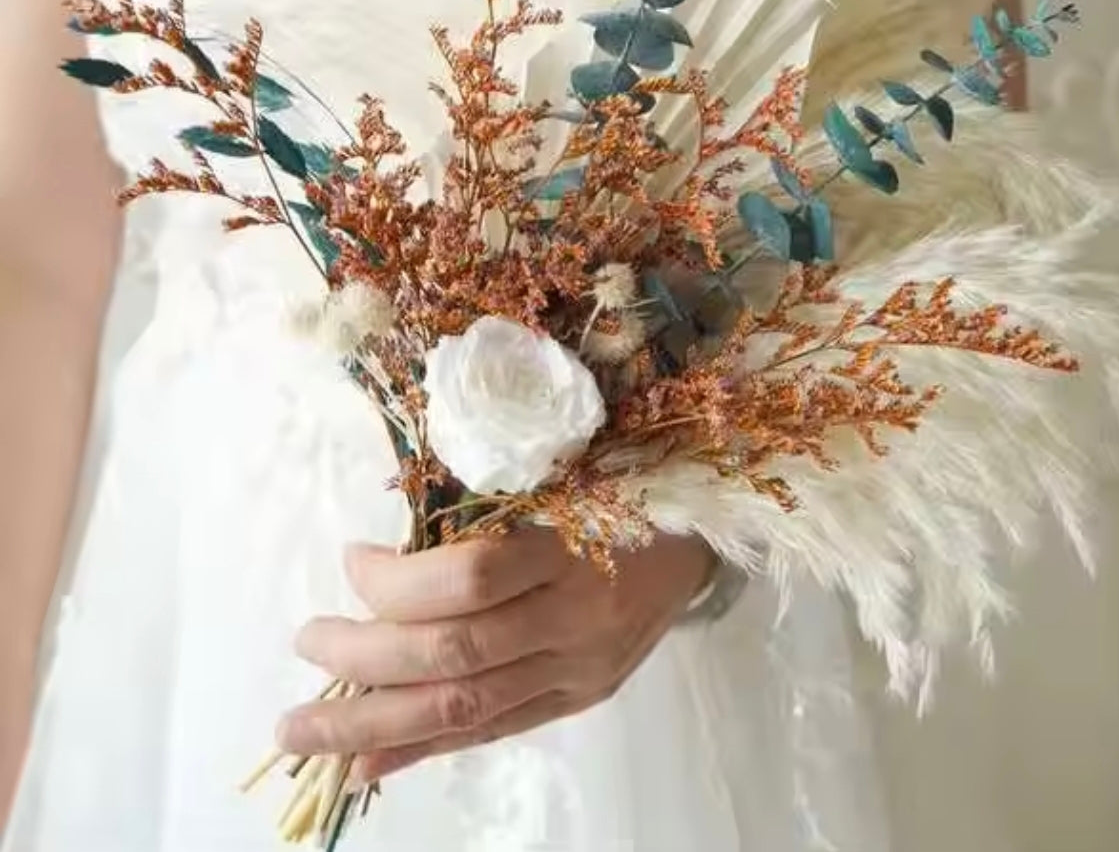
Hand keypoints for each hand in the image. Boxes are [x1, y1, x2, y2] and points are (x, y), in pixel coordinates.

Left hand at [277, 529, 714, 784]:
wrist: (701, 540)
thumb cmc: (622, 486)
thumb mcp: (564, 470)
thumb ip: (489, 502)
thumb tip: (391, 547)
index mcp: (573, 547)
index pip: (470, 579)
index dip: (396, 580)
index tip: (353, 557)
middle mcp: (577, 619)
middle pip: (456, 654)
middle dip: (364, 657)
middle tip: (305, 641)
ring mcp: (579, 669)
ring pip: (466, 709)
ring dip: (373, 722)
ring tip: (301, 730)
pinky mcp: (579, 698)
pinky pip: (495, 732)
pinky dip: (424, 749)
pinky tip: (366, 763)